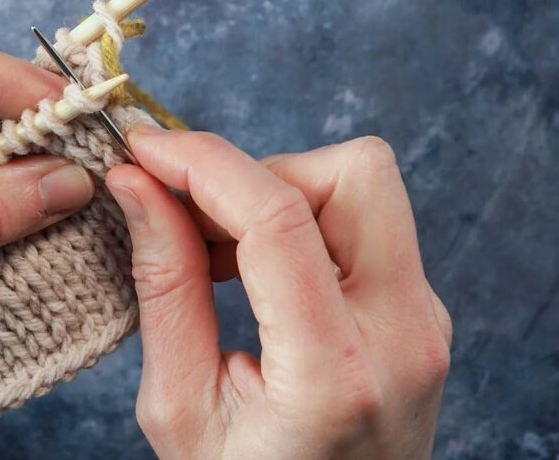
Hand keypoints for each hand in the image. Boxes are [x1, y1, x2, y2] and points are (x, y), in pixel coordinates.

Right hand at [106, 128, 451, 459]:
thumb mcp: (180, 408)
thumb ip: (165, 287)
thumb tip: (137, 185)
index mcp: (335, 372)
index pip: (279, 218)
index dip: (202, 163)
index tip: (143, 150)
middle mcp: (402, 335)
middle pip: (355, 173)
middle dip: (259, 173)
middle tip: (192, 215)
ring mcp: (422, 321)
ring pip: (362, 187)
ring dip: (277, 195)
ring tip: (214, 253)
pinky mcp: (417, 312)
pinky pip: (362, 224)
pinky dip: (297, 222)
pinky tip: (249, 269)